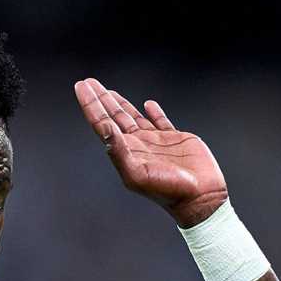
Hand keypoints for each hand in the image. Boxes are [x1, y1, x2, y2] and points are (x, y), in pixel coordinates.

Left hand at [74, 78, 227, 226]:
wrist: (199, 197)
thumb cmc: (168, 190)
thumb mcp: (137, 173)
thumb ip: (119, 151)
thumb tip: (104, 127)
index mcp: (125, 151)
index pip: (102, 123)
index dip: (91, 105)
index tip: (81, 87)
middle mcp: (137, 144)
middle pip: (113, 116)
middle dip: (100, 99)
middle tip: (88, 82)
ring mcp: (156, 141)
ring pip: (133, 116)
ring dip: (120, 103)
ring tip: (108, 90)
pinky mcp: (175, 139)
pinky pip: (162, 121)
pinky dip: (154, 112)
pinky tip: (148, 104)